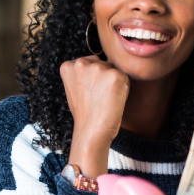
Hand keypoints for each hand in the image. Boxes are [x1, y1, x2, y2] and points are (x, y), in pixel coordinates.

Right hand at [61, 55, 129, 177]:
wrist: (91, 132)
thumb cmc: (85, 114)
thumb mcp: (74, 88)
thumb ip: (82, 74)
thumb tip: (100, 63)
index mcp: (68, 66)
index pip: (89, 63)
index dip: (92, 79)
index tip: (87, 93)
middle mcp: (81, 63)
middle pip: (102, 64)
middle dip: (103, 79)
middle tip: (96, 98)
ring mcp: (98, 68)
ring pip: (114, 70)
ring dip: (113, 84)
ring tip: (104, 100)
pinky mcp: (115, 75)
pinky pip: (125, 78)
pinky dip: (123, 90)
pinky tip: (112, 101)